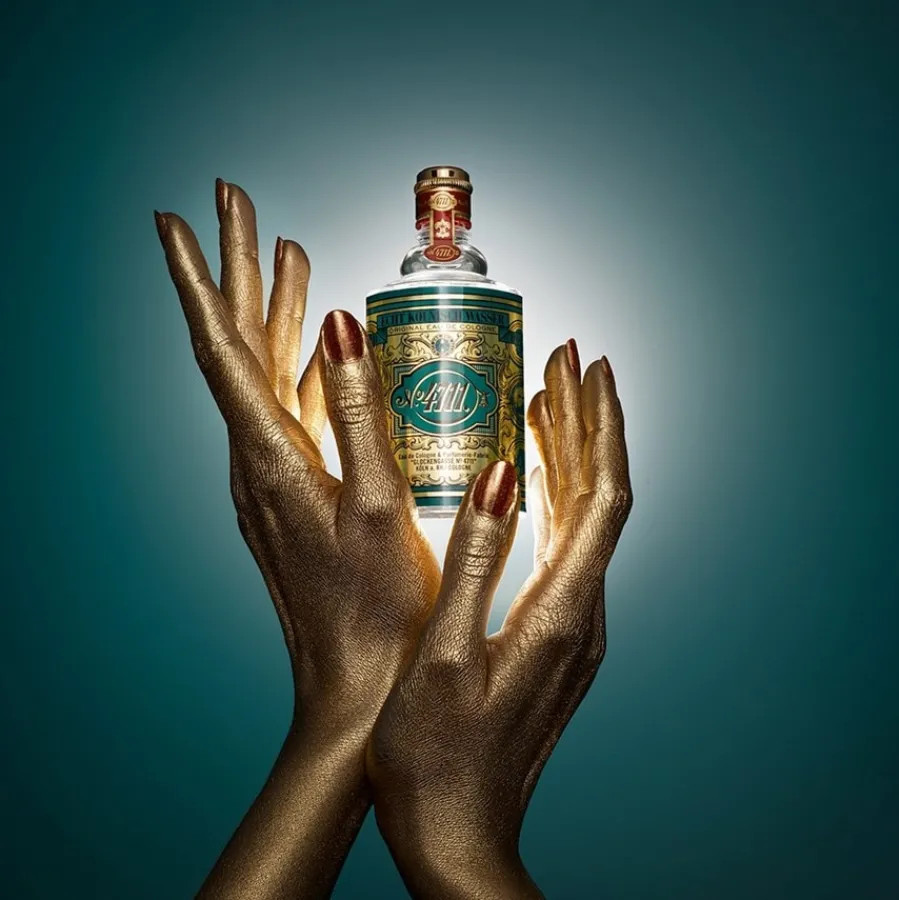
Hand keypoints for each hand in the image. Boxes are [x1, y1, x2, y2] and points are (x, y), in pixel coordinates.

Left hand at [155, 180, 440, 898]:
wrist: (357, 690)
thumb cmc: (377, 611)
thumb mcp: (380, 506)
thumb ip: (360, 413)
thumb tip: (343, 324)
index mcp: (272, 457)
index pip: (222, 349)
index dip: (200, 279)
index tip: (177, 218)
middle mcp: (258, 460)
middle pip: (240, 346)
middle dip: (239, 270)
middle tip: (237, 204)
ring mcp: (275, 477)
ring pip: (265, 374)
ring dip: (272, 310)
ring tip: (284, 253)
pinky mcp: (298, 494)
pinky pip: (292, 409)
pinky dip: (302, 363)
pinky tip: (325, 346)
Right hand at [367, 341, 631, 898]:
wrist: (457, 837)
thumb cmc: (437, 760)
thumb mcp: (447, 655)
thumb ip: (478, 560)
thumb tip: (503, 474)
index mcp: (562, 609)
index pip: (603, 494)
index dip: (599, 425)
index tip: (588, 367)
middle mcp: (582, 612)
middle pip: (599, 497)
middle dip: (586, 424)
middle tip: (565, 363)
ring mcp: (570, 626)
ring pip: (581, 520)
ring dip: (568, 456)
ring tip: (545, 401)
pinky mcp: (551, 637)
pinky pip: (562, 547)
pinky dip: (550, 500)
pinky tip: (528, 479)